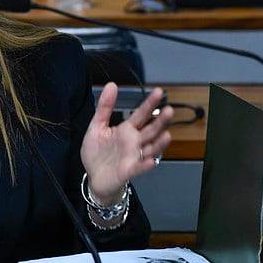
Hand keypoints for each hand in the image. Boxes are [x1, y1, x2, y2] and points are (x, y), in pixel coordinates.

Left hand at [80, 83, 172, 205]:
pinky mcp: (128, 171)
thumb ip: (104, 107)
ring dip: (159, 143)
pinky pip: (138, 167)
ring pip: (150, 148)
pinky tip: (150, 161)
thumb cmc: (97, 153)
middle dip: (161, 121)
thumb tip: (111, 86)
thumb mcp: (97, 126)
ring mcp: (133, 156)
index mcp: (126, 130)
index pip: (141, 114)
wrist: (93, 177)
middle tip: (169, 110)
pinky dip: (145, 165)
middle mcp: (134, 142)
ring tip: (167, 135)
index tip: (159, 92)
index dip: (149, 103)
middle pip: (151, 130)